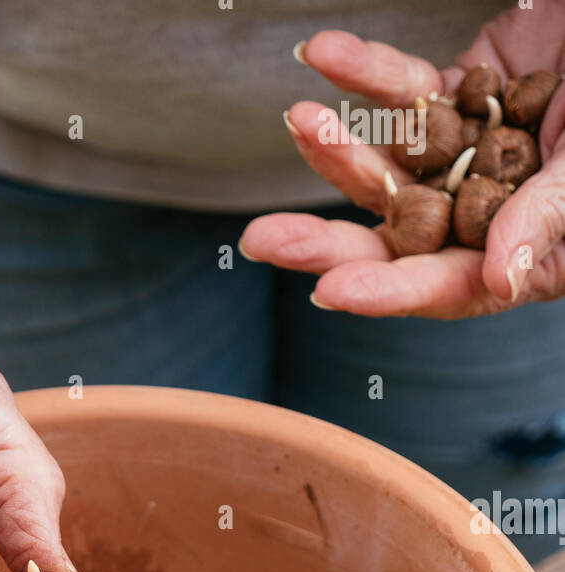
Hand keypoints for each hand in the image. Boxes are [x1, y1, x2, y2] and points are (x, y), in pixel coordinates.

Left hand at [241, 8, 564, 316]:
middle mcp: (489, 215)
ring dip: (340, 146)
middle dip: (328, 240)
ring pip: (390, 164)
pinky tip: (324, 53)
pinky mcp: (462, 95)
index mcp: (527, 253)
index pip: (449, 284)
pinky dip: (367, 72)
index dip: (391, 290)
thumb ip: (550, 217)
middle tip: (262, 241)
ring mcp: (471, 156)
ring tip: (300, 121)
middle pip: (396, 239)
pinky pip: (405, 92)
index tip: (330, 292)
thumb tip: (499, 279)